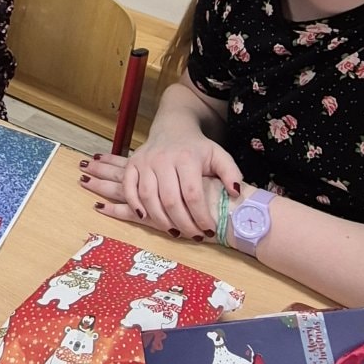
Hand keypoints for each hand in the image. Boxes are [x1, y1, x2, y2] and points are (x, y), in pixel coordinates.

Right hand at [80, 130, 240, 239]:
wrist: (172, 128)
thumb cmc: (197, 148)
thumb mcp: (219, 155)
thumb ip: (231, 173)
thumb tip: (235, 193)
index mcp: (186, 158)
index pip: (192, 194)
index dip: (201, 216)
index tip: (209, 230)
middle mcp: (163, 159)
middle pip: (170, 200)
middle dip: (183, 223)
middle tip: (194, 236)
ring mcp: (145, 162)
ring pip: (148, 197)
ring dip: (160, 220)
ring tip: (175, 232)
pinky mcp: (132, 164)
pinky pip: (129, 188)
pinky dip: (134, 205)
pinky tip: (145, 218)